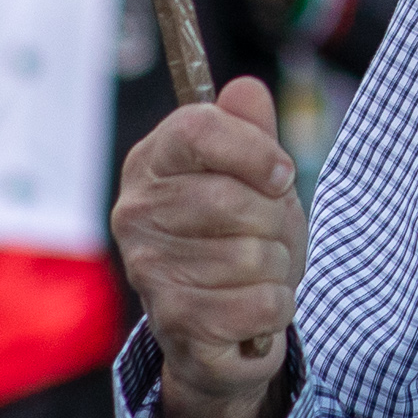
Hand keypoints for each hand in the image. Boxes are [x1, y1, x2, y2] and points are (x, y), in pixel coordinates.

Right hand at [112, 75, 304, 417]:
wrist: (224, 328)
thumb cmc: (239, 240)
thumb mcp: (255, 180)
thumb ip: (250, 133)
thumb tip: (246, 88)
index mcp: (152, 164)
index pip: (199, 128)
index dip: (256, 150)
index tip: (281, 175)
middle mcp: (136, 213)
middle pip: (235, 198)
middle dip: (277, 222)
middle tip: (268, 237)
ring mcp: (148, 269)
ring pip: (254, 255)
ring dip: (279, 268)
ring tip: (258, 275)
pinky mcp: (174, 321)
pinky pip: (261, 303)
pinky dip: (278, 307)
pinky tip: (254, 310)